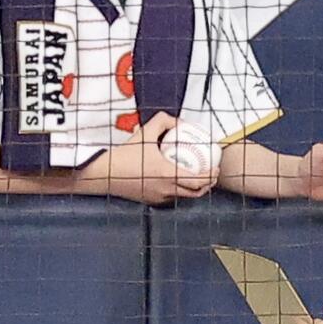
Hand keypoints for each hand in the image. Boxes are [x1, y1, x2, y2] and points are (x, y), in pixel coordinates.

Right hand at [103, 112, 218, 205]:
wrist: (105, 173)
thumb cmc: (126, 154)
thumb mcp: (144, 132)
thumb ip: (163, 121)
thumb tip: (179, 122)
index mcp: (168, 174)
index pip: (199, 180)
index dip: (211, 176)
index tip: (216, 168)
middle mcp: (167, 189)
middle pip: (196, 192)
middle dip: (208, 184)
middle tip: (211, 174)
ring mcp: (159, 198)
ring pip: (185, 197)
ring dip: (195, 189)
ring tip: (199, 178)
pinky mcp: (152, 201)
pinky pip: (172, 198)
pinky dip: (180, 192)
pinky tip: (179, 182)